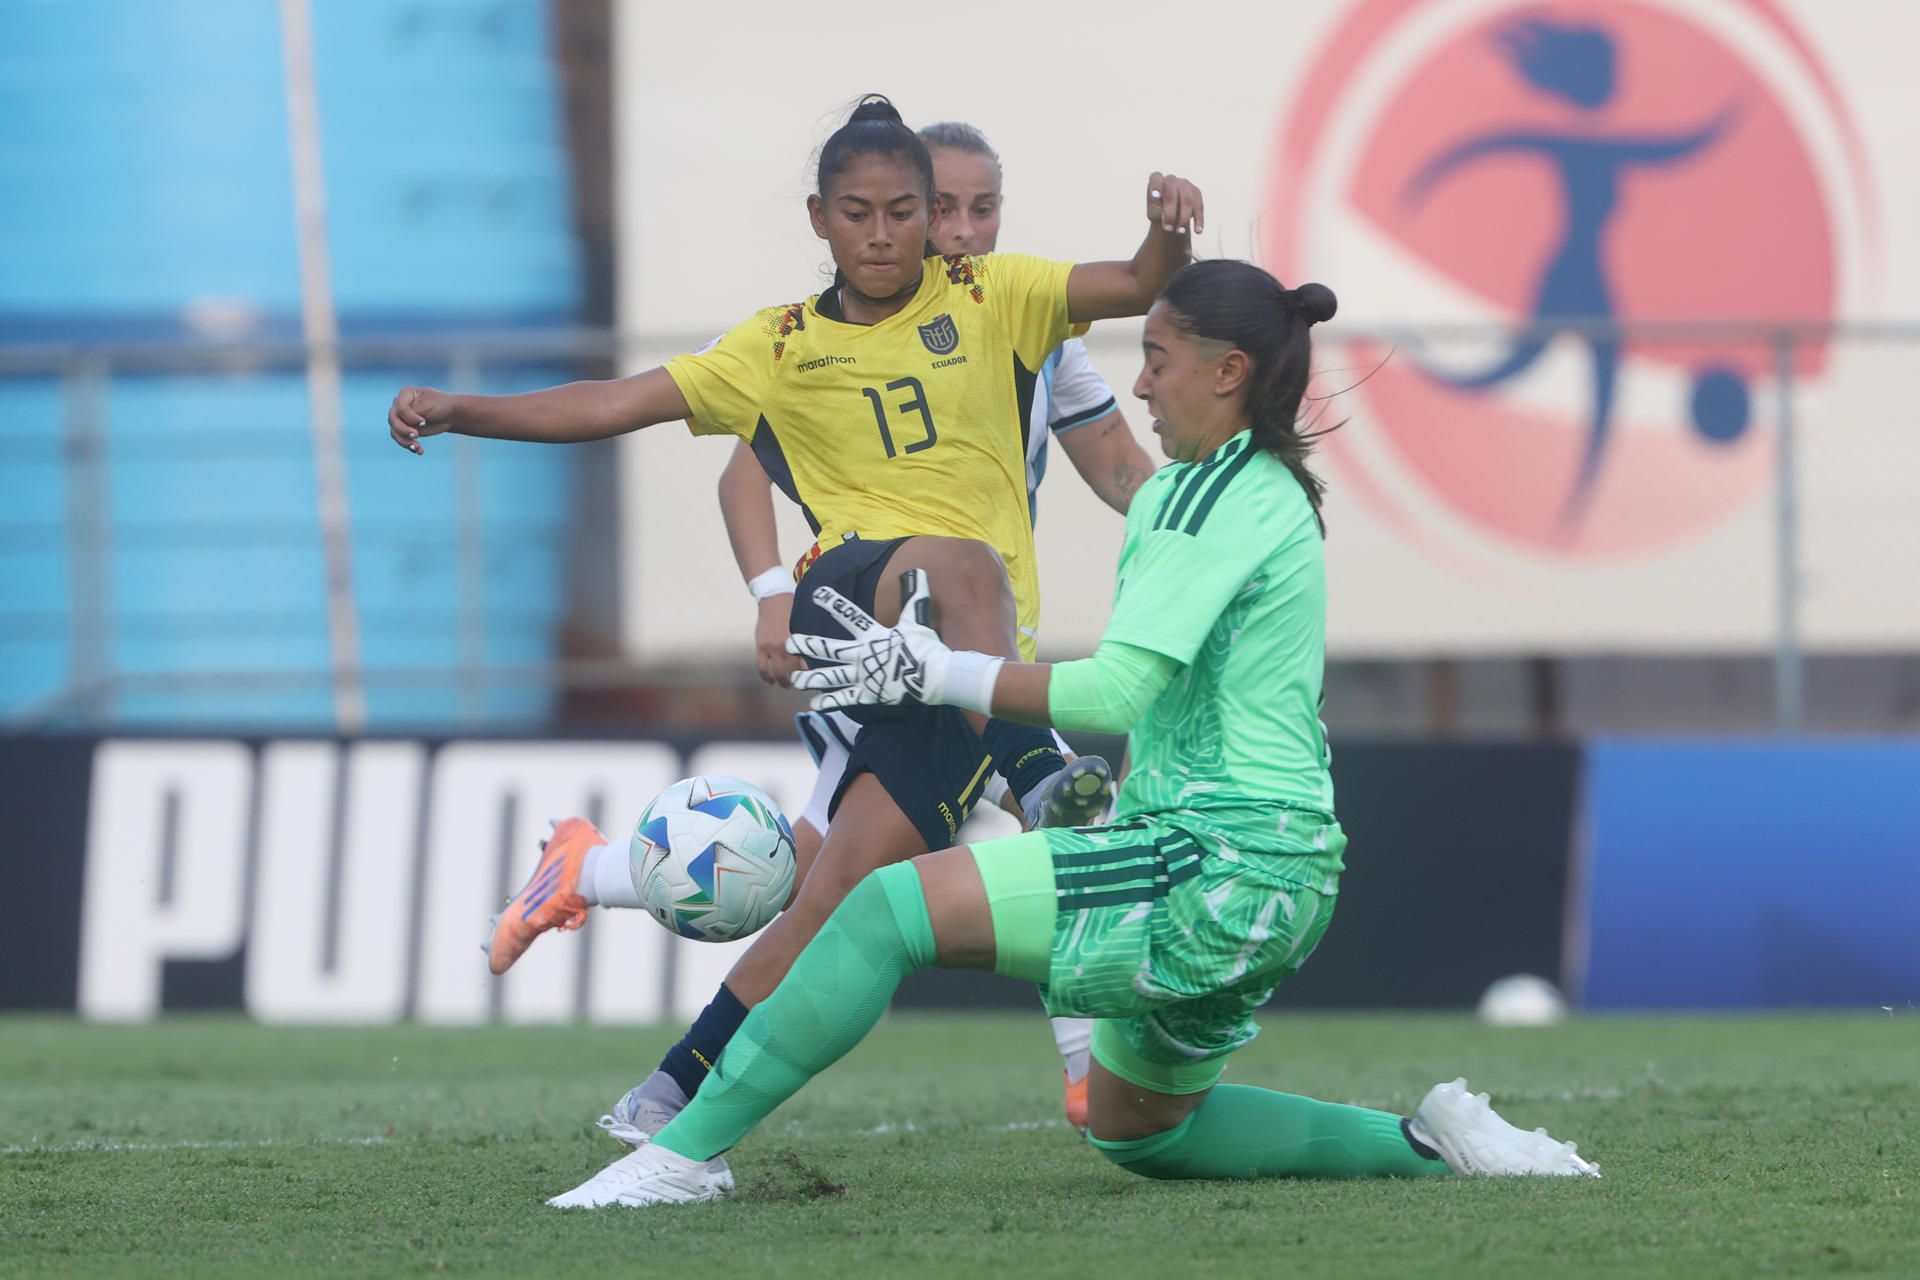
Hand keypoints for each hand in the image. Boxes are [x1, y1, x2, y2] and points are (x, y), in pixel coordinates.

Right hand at [388, 386, 458, 454]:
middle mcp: (399, 405)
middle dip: (403, 430)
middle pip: (393, 420)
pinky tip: (420, 451)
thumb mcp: (429, 405)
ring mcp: (400, 417)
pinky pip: (401, 439)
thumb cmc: (441, 406)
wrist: (450, 415)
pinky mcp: (405, 429)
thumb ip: (414, 411)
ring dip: (404, 441)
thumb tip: (402, 421)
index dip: (410, 417)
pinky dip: (409, 445)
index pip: (400, 407)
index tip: (424, 422)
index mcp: (405, 393)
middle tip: (416, 435)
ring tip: (416, 447)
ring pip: (395, 431)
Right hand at [754, 594, 802, 686]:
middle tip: (798, 685)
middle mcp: (786, 645)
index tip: (811, 679)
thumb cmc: (792, 610)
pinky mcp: (761, 646)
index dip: (809, 674)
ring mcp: (772, 647)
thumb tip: (812, 659)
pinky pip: (762, 667)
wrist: (773, 599)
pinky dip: (766, 676)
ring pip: (778, 672)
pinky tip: (770, 681)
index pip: (806, 664)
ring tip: (785, 685)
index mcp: (799, 640)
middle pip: (792, 671)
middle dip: (796, 681)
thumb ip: (806, 641)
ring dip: (782, 681)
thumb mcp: (803, 625)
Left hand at [786, 570, 955, 711]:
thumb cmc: (927, 648)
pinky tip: (814, 704)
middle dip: (807, 644)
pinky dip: (830, 702)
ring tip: (794, 678)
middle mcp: (863, 654)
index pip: (850, 615)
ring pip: (831, 676)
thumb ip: (914, 597)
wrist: (937, 677)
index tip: (817, 593)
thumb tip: (920, 571)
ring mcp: (864, 675)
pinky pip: (845, 699)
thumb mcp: (917, 620)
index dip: (833, 602)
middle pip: (829, 648)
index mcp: (873, 635)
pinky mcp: (869, 694)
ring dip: (811, 677)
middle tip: (789, 641)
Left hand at [1146, 172, 1203, 234]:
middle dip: (1170, 213)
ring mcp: (1185, 183)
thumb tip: (1168, 217)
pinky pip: (1199, 206)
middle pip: (1171, 195)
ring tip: (1180, 232)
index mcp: (1156, 180)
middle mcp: (1171, 179)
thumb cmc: (1158, 211)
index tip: (1155, 196)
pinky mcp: (1196, 192)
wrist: (1170, 212)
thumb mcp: (1153, 213)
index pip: (1156, 178)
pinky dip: (1198, 219)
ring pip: (1187, 200)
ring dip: (1184, 218)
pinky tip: (1198, 231)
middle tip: (1167, 229)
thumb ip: (1158, 212)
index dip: (1156, 186)